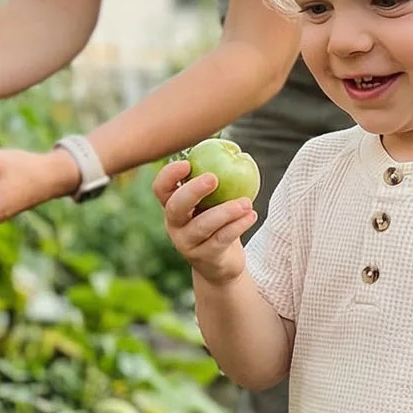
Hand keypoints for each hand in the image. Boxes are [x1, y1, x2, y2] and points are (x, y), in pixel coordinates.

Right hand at [155, 159, 255, 283]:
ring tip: (247, 202)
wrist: (221, 264)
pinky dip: (238, 225)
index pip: (161, 188)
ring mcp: (187, 244)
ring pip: (203, 225)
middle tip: (214, 178)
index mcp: (172, 206)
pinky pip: (221, 239)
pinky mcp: (205, 258)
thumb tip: (236, 149)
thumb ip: (217, 180)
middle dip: (193, 191)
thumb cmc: (219, 222)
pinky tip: (252, 215)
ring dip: (226, 211)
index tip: (186, 163)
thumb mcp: (213, 202)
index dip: (169, 175)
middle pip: (175, 207)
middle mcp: (174, 225)